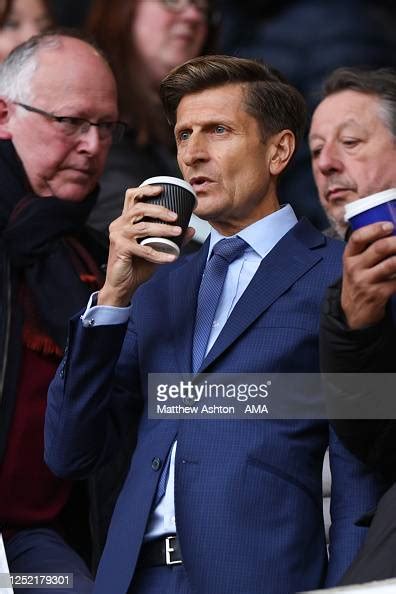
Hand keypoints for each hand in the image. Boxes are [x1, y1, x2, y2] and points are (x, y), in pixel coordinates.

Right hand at [98, 185, 193, 306]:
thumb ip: (172, 239)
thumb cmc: (136, 266)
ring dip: (163, 229)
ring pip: (143, 227)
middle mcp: (119, 225)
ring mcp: (118, 236)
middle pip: (139, 208)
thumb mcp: (157, 249)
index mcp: (126, 221)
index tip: (162, 189)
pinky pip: (144, 249)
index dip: (146, 190)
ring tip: (178, 232)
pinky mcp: (120, 249)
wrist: (123, 285)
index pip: (131, 197)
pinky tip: (171, 258)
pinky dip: (159, 254)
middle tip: (175, 217)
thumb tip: (190, 230)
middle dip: (160, 210)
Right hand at [341, 221, 395, 328]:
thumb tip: (394, 232)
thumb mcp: (355, 264)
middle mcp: (355, 268)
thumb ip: (368, 249)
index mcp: (349, 256)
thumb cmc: (358, 281)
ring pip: (392, 263)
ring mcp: (365, 282)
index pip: (357, 237)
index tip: (390, 225)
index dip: (375, 229)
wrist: (353, 312)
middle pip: (379, 248)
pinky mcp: (378, 294)